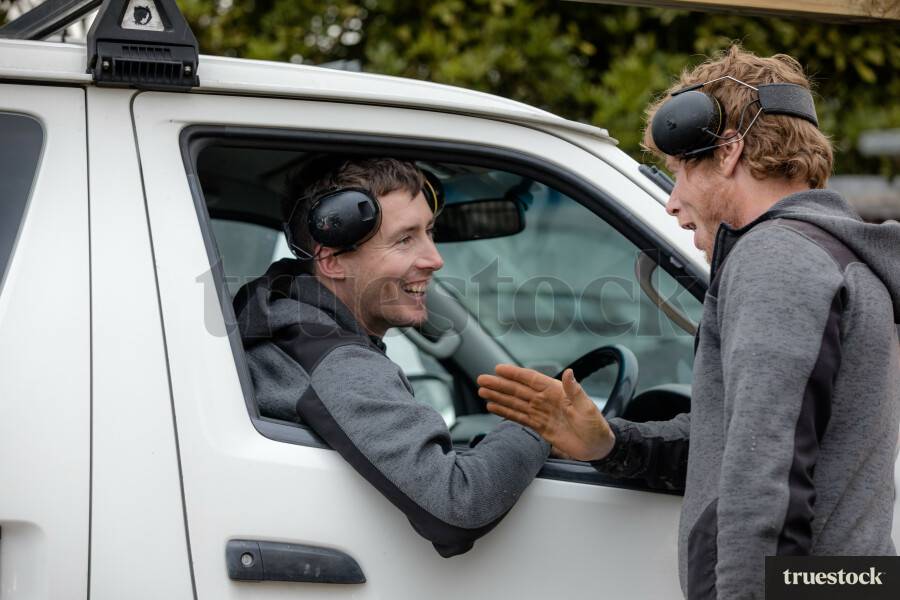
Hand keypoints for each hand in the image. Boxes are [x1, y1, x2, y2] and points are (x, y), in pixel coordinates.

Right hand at [477, 365, 615, 461]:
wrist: (598, 447)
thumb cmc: (597, 426)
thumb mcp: (588, 408)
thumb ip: (576, 390)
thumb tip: (569, 372)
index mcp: (557, 391)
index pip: (532, 379)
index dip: (515, 374)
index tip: (498, 369)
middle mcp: (546, 400)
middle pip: (518, 391)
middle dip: (499, 385)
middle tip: (482, 380)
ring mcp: (541, 413)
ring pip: (515, 403)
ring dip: (498, 397)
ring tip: (482, 392)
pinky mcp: (539, 426)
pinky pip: (519, 417)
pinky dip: (505, 412)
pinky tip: (493, 408)